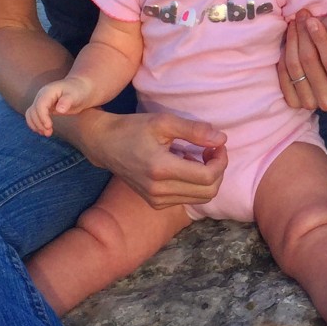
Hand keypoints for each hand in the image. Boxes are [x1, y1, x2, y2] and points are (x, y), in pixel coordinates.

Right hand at [26, 80, 90, 136]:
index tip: (49, 126)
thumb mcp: (75, 96)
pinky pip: (34, 116)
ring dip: (36, 125)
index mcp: (48, 92)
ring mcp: (41, 101)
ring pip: (31, 114)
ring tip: (46, 133)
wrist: (80, 89)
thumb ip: (67, 101)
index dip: (42, 117)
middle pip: (33, 111)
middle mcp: (42, 96)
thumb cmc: (78, 91)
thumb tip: (60, 109)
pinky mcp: (43, 108)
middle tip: (49, 133)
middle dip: (39, 123)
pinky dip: (36, 124)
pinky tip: (43, 131)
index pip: (40, 105)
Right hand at [74, 108, 227, 208]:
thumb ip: (194, 130)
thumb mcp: (164, 122)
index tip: (218, 144)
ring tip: (199, 155)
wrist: (104, 144)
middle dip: (218, 170)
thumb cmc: (133, 128)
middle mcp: (159, 191)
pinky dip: (195, 184)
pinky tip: (186, 164)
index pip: (207, 177)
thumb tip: (222, 139)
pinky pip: (187, 198)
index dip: (221, 160)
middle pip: (208, 192)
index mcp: (161, 169)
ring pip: (201, 198)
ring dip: (209, 178)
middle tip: (212, 149)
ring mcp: (156, 200)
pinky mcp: (155, 203)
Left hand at [278, 9, 326, 111]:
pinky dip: (284, 56)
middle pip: (309, 62)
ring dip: (292, 41)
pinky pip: (284, 76)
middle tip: (301, 16)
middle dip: (304, 35)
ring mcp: (310, 104)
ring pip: (295, 67)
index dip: (320, 39)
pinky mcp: (294, 103)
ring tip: (294, 23)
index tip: (313, 20)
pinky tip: (289, 40)